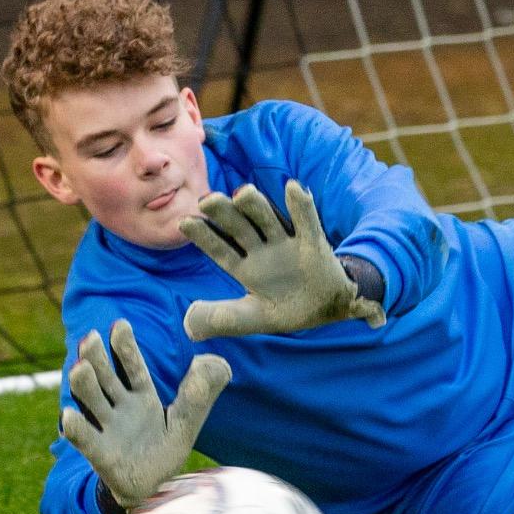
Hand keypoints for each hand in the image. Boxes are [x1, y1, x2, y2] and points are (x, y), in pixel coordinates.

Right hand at [60, 320, 230, 507]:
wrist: (154, 487)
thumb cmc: (166, 449)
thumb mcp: (186, 422)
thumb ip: (198, 396)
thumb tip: (214, 362)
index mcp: (141, 396)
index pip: (132, 367)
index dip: (125, 347)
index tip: (119, 324)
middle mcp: (120, 407)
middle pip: (107, 379)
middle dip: (97, 359)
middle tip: (89, 338)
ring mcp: (107, 428)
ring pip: (93, 402)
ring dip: (84, 385)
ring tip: (78, 368)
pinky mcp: (100, 453)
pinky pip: (86, 439)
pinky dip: (76, 427)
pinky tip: (68, 415)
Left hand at [178, 180, 386, 340]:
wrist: (328, 308)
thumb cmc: (287, 310)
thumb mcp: (252, 318)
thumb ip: (221, 319)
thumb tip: (187, 325)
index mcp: (244, 267)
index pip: (220, 249)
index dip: (204, 237)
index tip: (184, 223)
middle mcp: (261, 250)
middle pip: (239, 228)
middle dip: (224, 215)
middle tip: (208, 200)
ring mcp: (287, 244)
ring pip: (268, 220)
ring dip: (256, 206)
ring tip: (243, 193)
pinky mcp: (314, 243)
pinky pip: (307, 222)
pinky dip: (301, 207)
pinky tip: (292, 188)